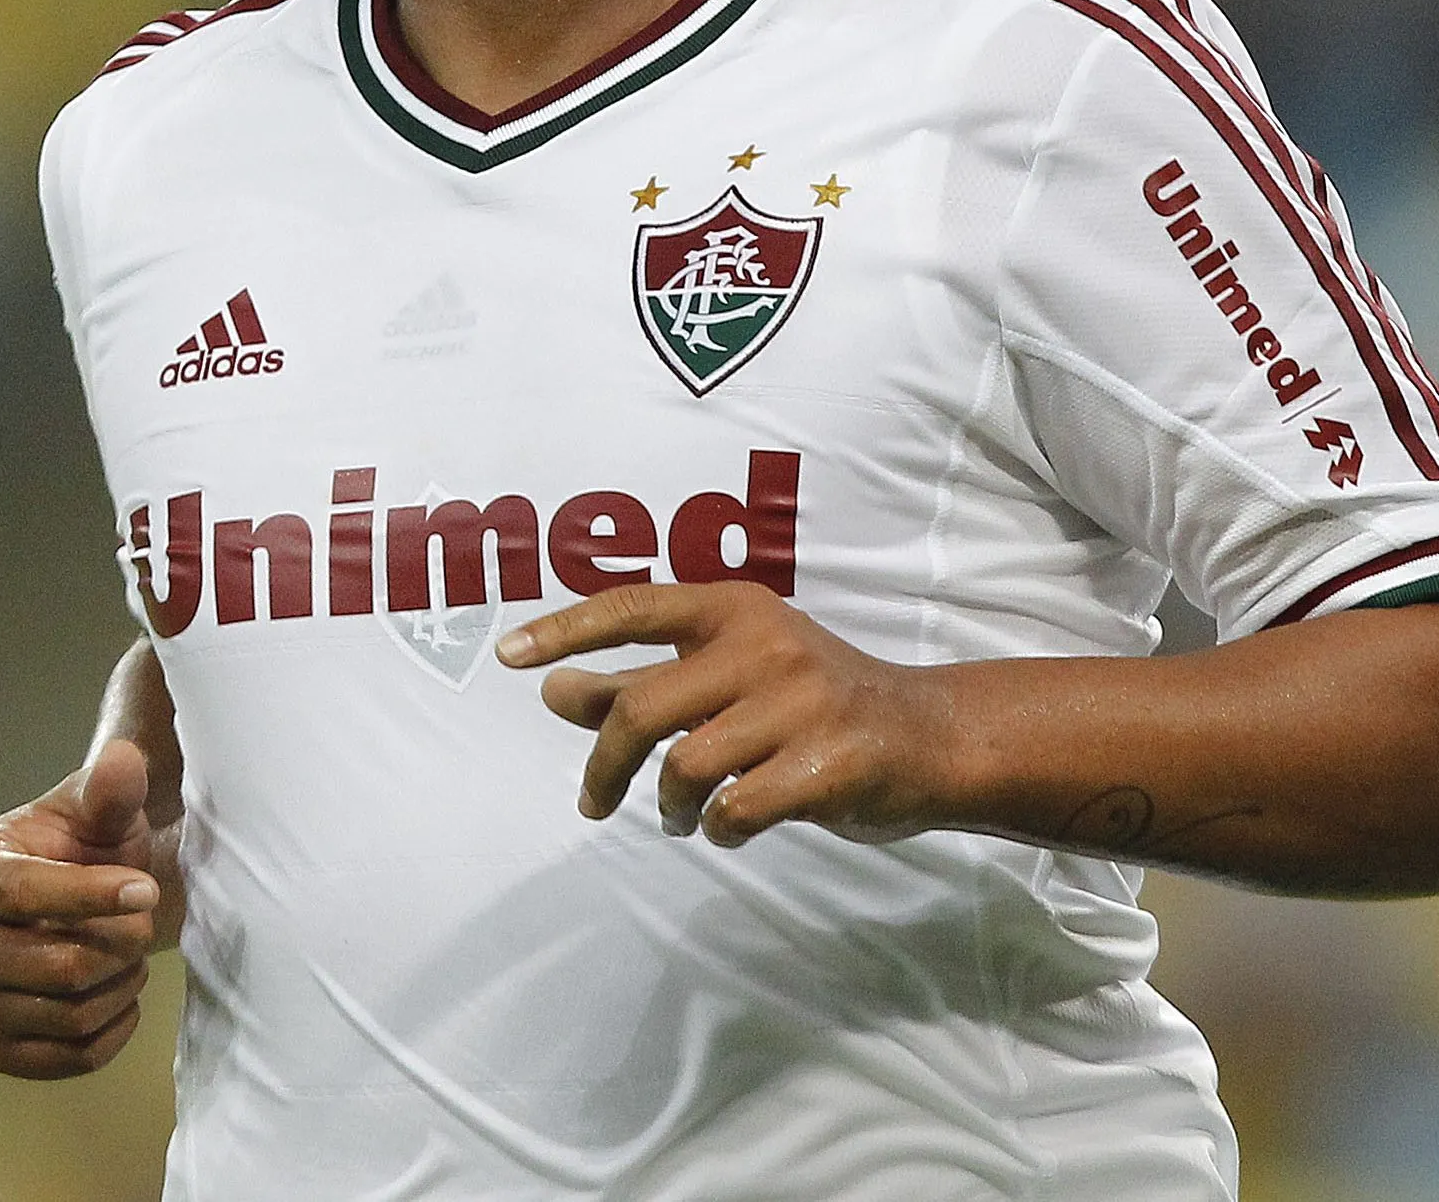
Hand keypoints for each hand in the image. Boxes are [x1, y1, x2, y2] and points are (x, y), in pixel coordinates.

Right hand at [0, 736, 169, 1077]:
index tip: (147, 887)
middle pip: (62, 967)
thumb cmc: (89, 845)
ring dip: (123, 983)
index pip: (26, 897)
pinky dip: (113, 1030)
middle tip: (139, 920)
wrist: (85, 896)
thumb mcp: (102, 811)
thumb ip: (112, 790)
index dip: (94, 896)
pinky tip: (121, 994)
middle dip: (122, 943)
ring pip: (73, 1015)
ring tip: (128, 951)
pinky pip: (71, 1058)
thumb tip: (124, 760)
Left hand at [497, 582, 961, 845]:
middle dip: (605, 764)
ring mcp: (801, 703)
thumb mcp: (732, 677)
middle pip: (641, 707)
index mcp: (737, 609)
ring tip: (681, 815)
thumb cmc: (815, 704)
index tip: (509, 657)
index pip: (634, 608)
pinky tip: (732, 827)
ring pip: (684, 766)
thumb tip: (550, 690)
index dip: (566, 629)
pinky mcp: (827, 763)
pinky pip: (734, 811)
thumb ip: (644, 681)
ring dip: (667, 805)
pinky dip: (719, 830)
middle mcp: (766, 645)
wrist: (929, 735)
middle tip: (595, 801)